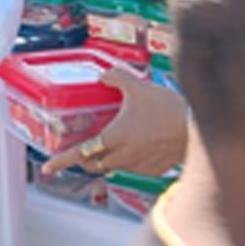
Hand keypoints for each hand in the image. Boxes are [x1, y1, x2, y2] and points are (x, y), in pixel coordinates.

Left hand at [42, 69, 188, 176]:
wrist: (197, 127)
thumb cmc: (167, 108)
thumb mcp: (138, 86)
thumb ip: (116, 78)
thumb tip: (103, 76)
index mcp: (113, 138)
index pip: (80, 153)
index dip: (61, 161)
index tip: (47, 167)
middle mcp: (122, 156)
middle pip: (94, 163)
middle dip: (84, 159)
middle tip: (81, 150)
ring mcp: (138, 165)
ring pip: (114, 166)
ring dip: (108, 158)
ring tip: (112, 144)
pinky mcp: (153, 170)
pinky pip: (134, 168)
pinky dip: (130, 159)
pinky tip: (138, 146)